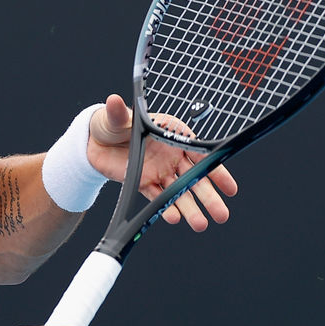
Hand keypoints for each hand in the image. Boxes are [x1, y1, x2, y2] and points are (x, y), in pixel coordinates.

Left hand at [86, 94, 238, 229]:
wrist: (94, 140)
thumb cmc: (113, 122)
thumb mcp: (116, 117)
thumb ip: (118, 113)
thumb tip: (113, 100)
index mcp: (172, 135)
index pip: (199, 153)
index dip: (215, 170)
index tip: (229, 187)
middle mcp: (170, 155)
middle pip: (194, 178)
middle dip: (208, 197)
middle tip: (222, 215)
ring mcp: (158, 171)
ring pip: (178, 191)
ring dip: (189, 208)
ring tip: (200, 224)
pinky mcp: (143, 182)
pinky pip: (156, 196)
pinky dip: (164, 207)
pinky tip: (173, 218)